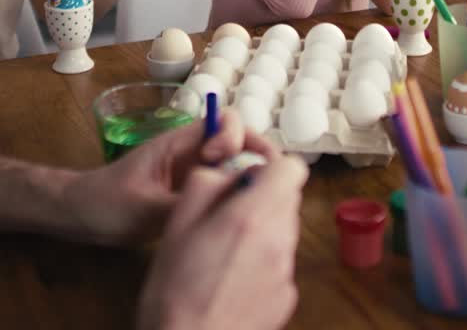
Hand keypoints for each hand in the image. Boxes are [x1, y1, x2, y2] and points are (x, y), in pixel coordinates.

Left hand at [61, 109, 279, 245]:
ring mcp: (195, 172)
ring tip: (254, 199)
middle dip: (256, 153)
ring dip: (251, 175)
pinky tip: (241, 214)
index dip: (233, 135)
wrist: (82, 216)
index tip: (221, 160)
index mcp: (178, 143)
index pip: (222, 121)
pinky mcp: (194, 193)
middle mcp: (192, 152)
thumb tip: (226, 204)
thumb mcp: (144, 208)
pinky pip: (226, 186)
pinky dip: (240, 194)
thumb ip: (184, 203)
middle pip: (239, 139)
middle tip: (259, 182)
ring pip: (237, 163)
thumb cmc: (105, 204)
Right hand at [137, 155, 307, 329]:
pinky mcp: (287, 298)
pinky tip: (233, 282)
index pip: (292, 168)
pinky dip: (262, 265)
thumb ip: (207, 183)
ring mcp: (287, 272)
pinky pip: (280, 265)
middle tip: (227, 219)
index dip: (270, 169)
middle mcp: (279, 240)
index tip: (247, 181)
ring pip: (284, 232)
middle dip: (262, 200)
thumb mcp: (177, 224)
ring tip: (225, 254)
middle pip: (288, 200)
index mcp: (252, 216)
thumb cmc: (174, 289)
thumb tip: (229, 172)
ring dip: (262, 232)